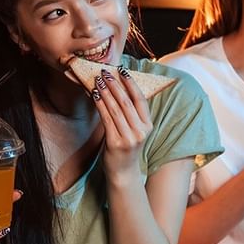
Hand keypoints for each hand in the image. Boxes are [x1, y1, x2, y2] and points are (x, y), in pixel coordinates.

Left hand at [92, 66, 152, 181]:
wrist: (123, 173)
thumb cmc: (126, 149)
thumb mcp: (134, 131)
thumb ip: (131, 114)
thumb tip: (117, 88)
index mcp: (148, 126)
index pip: (141, 100)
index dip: (131, 84)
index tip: (123, 71)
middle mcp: (141, 131)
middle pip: (127, 102)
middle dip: (115, 84)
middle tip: (105, 72)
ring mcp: (129, 138)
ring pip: (116, 109)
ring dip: (106, 92)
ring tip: (98, 80)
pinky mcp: (116, 143)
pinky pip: (107, 119)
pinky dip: (100, 105)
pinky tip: (95, 95)